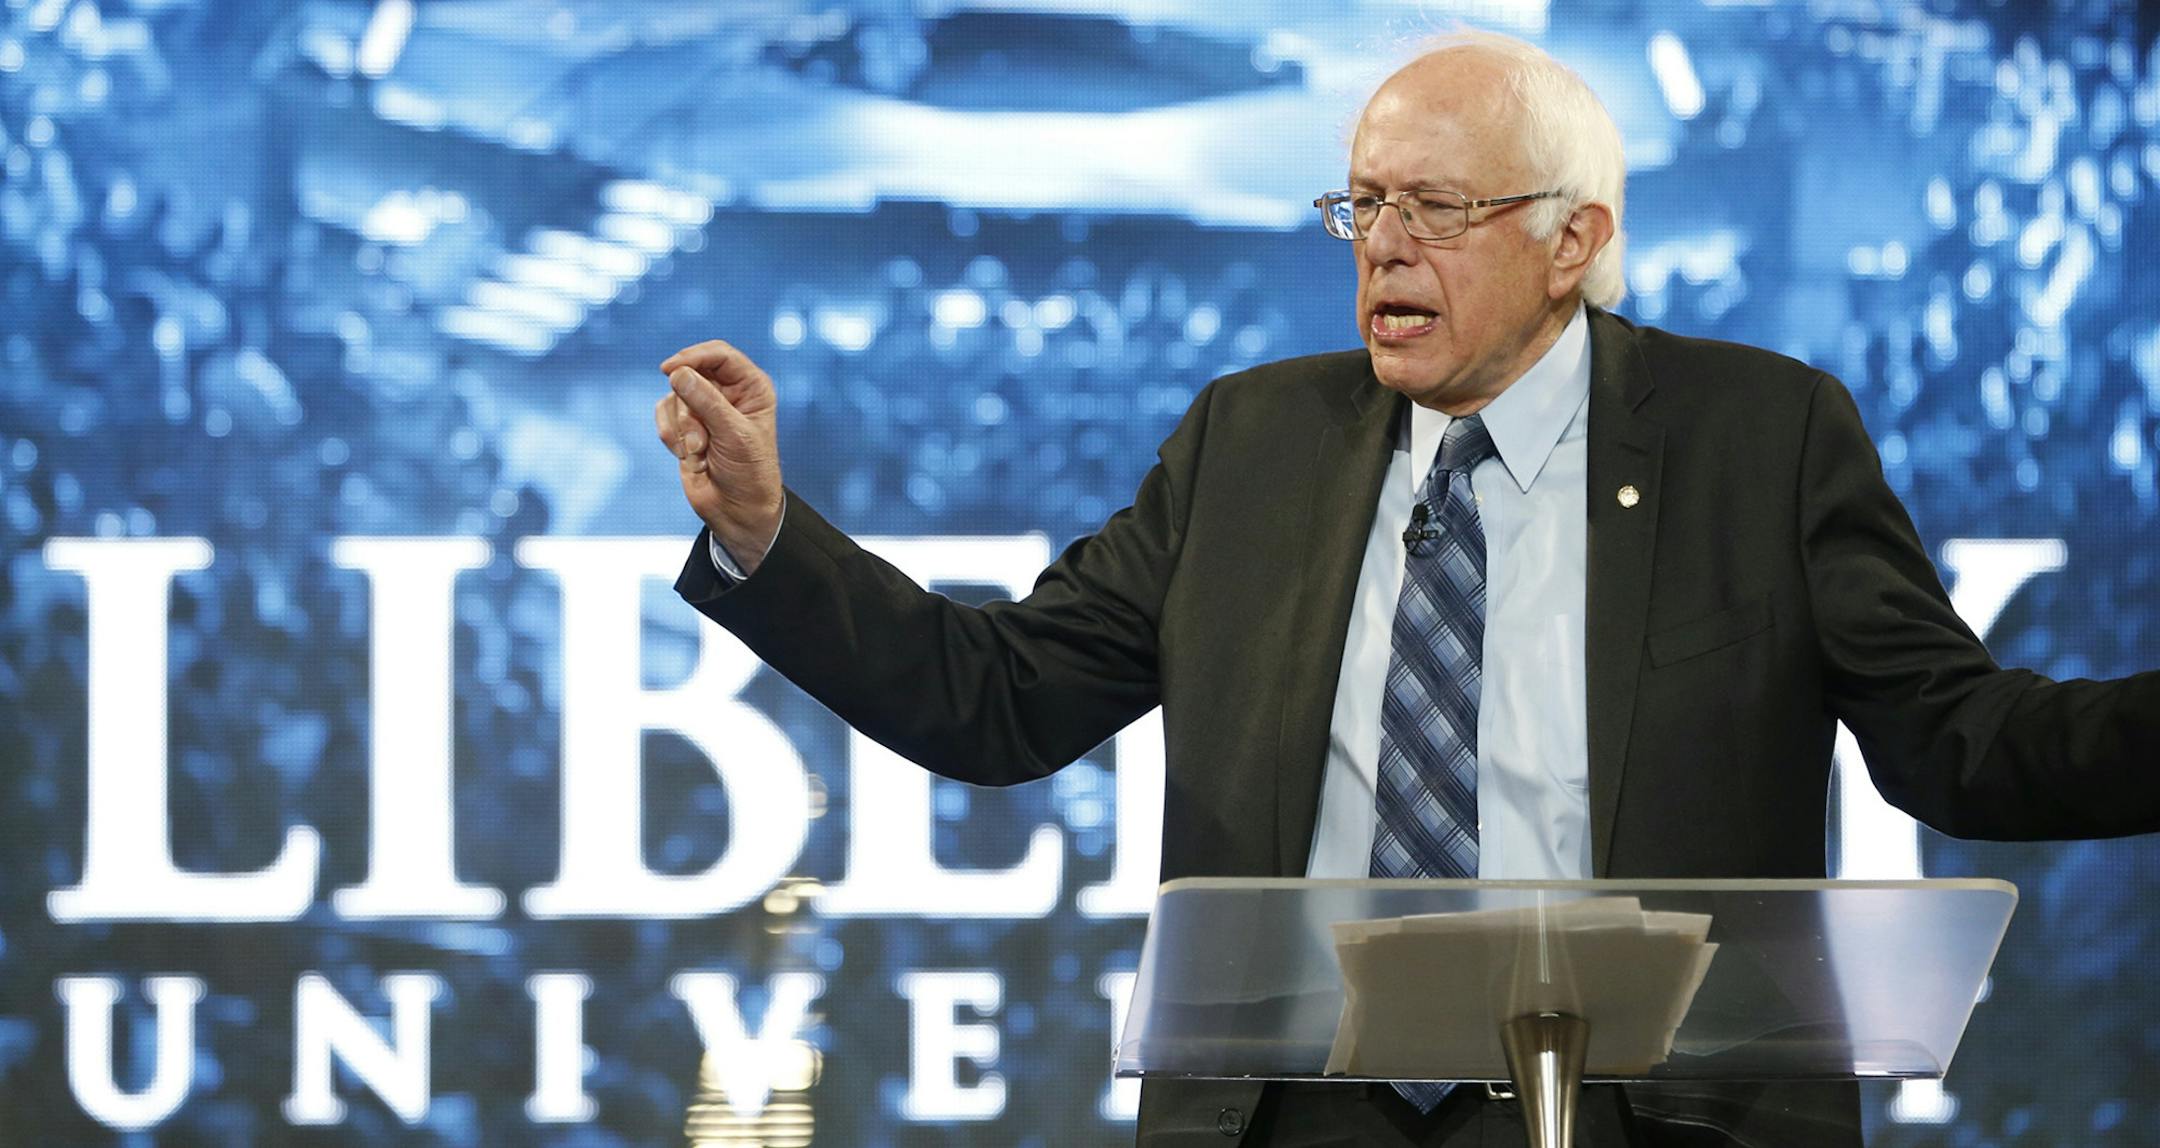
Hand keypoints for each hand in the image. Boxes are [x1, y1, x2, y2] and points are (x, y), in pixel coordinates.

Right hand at [654, 339, 784, 573]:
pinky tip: (689, 457)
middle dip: (689, 410)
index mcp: (751, 386)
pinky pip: (663, 414)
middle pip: (690, 375)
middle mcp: (728, 392)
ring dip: (681, 428)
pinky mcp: (685, 425)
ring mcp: (704, 408)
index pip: (719, 354)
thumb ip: (706, 402)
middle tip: (701, 440)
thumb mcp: (733, 435)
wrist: (737, 511)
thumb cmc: (749, 472)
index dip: (693, 357)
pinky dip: (670, 436)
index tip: (670, 370)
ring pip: (673, 397)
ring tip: (700, 453)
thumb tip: (677, 373)